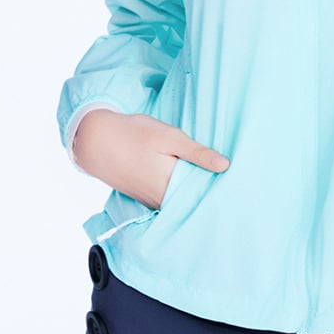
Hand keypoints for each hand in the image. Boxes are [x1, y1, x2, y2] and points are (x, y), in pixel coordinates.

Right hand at [71, 109, 230, 209]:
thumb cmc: (134, 133)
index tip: (237, 182)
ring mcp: (150, 200)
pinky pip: (167, 199)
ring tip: (212, 181)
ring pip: (179, 201)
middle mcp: (160, 198)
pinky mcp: (144, 197)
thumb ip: (196, 152)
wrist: (96, 140)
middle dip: (208, 191)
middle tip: (229, 182)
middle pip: (192, 199)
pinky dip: (178, 192)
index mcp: (169, 184)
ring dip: (192, 192)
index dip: (219, 188)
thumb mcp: (169, 136)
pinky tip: (186, 180)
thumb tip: (225, 165)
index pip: (203, 193)